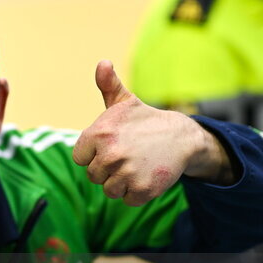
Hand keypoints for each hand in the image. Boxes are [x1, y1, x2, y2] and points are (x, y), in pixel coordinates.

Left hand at [72, 61, 233, 205]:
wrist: (182, 137)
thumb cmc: (145, 120)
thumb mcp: (125, 101)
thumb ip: (107, 85)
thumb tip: (102, 63)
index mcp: (99, 134)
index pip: (80, 158)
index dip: (95, 154)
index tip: (112, 145)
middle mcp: (110, 155)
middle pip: (94, 176)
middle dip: (108, 169)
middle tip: (128, 155)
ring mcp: (127, 174)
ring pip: (109, 190)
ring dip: (121, 182)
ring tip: (137, 165)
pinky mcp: (143, 190)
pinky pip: (127, 200)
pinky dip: (136, 193)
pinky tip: (146, 175)